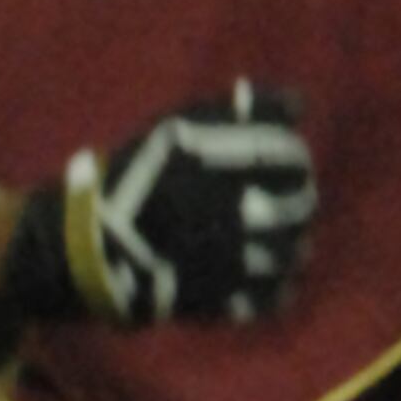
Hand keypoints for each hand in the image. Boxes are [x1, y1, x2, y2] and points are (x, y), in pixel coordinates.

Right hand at [9, 84, 316, 331]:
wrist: (100, 240)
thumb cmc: (143, 175)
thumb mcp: (185, 127)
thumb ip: (243, 112)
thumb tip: (299, 104)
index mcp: (226, 164)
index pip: (293, 158)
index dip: (294, 160)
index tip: (285, 164)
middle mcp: (239, 211)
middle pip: (300, 207)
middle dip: (298, 202)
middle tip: (288, 203)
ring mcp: (234, 259)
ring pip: (292, 254)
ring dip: (293, 244)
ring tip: (281, 240)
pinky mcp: (226, 297)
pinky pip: (274, 297)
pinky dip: (279, 288)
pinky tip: (271, 276)